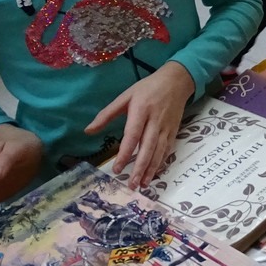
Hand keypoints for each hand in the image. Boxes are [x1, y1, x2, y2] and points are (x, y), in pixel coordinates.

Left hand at [87, 60, 195, 190]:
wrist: (177, 80)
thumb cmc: (148, 88)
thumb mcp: (126, 96)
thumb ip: (107, 114)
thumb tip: (88, 131)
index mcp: (141, 110)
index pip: (133, 135)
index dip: (125, 153)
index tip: (116, 169)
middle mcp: (155, 121)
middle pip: (148, 147)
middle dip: (140, 168)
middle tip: (131, 185)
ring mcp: (167, 127)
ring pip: (159, 151)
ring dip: (151, 169)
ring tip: (142, 185)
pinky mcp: (174, 131)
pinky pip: (167, 150)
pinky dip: (161, 163)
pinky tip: (154, 174)